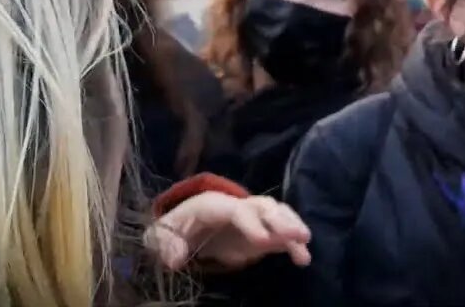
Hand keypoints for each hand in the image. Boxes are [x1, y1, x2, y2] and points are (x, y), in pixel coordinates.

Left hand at [147, 193, 311, 270]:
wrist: (186, 229)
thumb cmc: (174, 229)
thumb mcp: (159, 235)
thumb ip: (163, 243)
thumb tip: (174, 258)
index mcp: (214, 205)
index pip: (236, 210)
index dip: (251, 223)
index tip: (263, 241)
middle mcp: (239, 207)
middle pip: (263, 206)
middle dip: (281, 219)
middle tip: (297, 235)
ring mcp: (254, 220)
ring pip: (278, 214)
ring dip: (293, 225)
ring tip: (305, 241)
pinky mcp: (262, 235)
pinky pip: (282, 235)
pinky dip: (294, 244)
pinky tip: (303, 257)